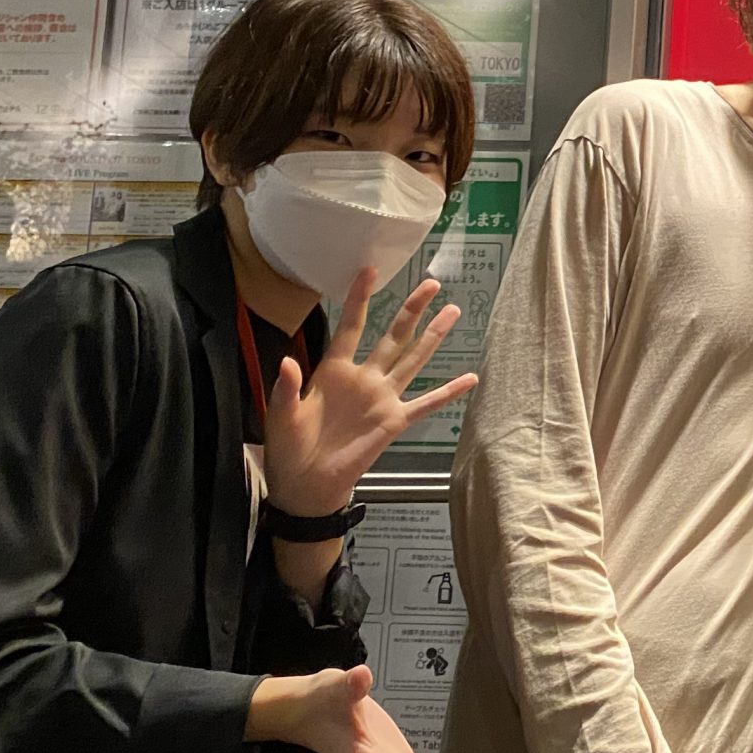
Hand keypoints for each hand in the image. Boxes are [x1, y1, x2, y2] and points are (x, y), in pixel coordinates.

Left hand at [264, 269, 478, 516]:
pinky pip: (426, 404)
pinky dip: (448, 392)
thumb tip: (286, 360)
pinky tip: (470, 378)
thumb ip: (286, 386)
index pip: (351, 326)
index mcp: (333, 370)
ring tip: (452, 311)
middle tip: (431, 283)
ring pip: (413, 360)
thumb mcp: (281, 414)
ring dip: (433, 336)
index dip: (359, 299)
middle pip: (393, 336)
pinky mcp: (394, 421)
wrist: (307, 483)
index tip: (369, 270)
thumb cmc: (290, 447)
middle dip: (411, 309)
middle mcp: (364, 378)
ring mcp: (383, 398)